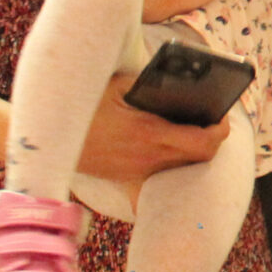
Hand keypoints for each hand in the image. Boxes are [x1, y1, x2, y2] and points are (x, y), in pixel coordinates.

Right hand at [74, 73, 235, 193]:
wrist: (49, 137)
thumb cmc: (84, 106)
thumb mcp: (117, 85)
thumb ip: (150, 83)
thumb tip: (179, 82)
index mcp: (151, 132)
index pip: (204, 141)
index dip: (220, 129)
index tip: (222, 115)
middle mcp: (149, 157)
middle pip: (199, 158)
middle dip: (212, 140)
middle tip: (210, 122)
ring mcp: (138, 172)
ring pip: (181, 170)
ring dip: (193, 155)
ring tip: (194, 134)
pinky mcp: (126, 180)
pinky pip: (152, 189)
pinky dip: (164, 180)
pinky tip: (167, 169)